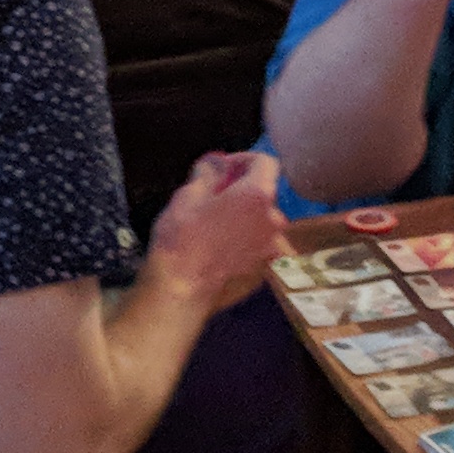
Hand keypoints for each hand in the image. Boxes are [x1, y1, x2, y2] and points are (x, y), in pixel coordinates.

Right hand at [143, 149, 288, 309]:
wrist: (180, 293)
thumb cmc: (180, 239)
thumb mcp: (187, 196)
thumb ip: (209, 173)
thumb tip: (216, 161)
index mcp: (258, 195)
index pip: (266, 162)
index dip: (243, 159)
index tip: (221, 169)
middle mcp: (274, 221)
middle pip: (264, 194)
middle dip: (242, 191)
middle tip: (212, 198)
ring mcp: (272, 250)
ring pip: (261, 223)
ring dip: (244, 218)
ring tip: (214, 228)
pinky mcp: (264, 272)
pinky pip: (258, 247)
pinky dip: (244, 242)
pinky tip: (218, 251)